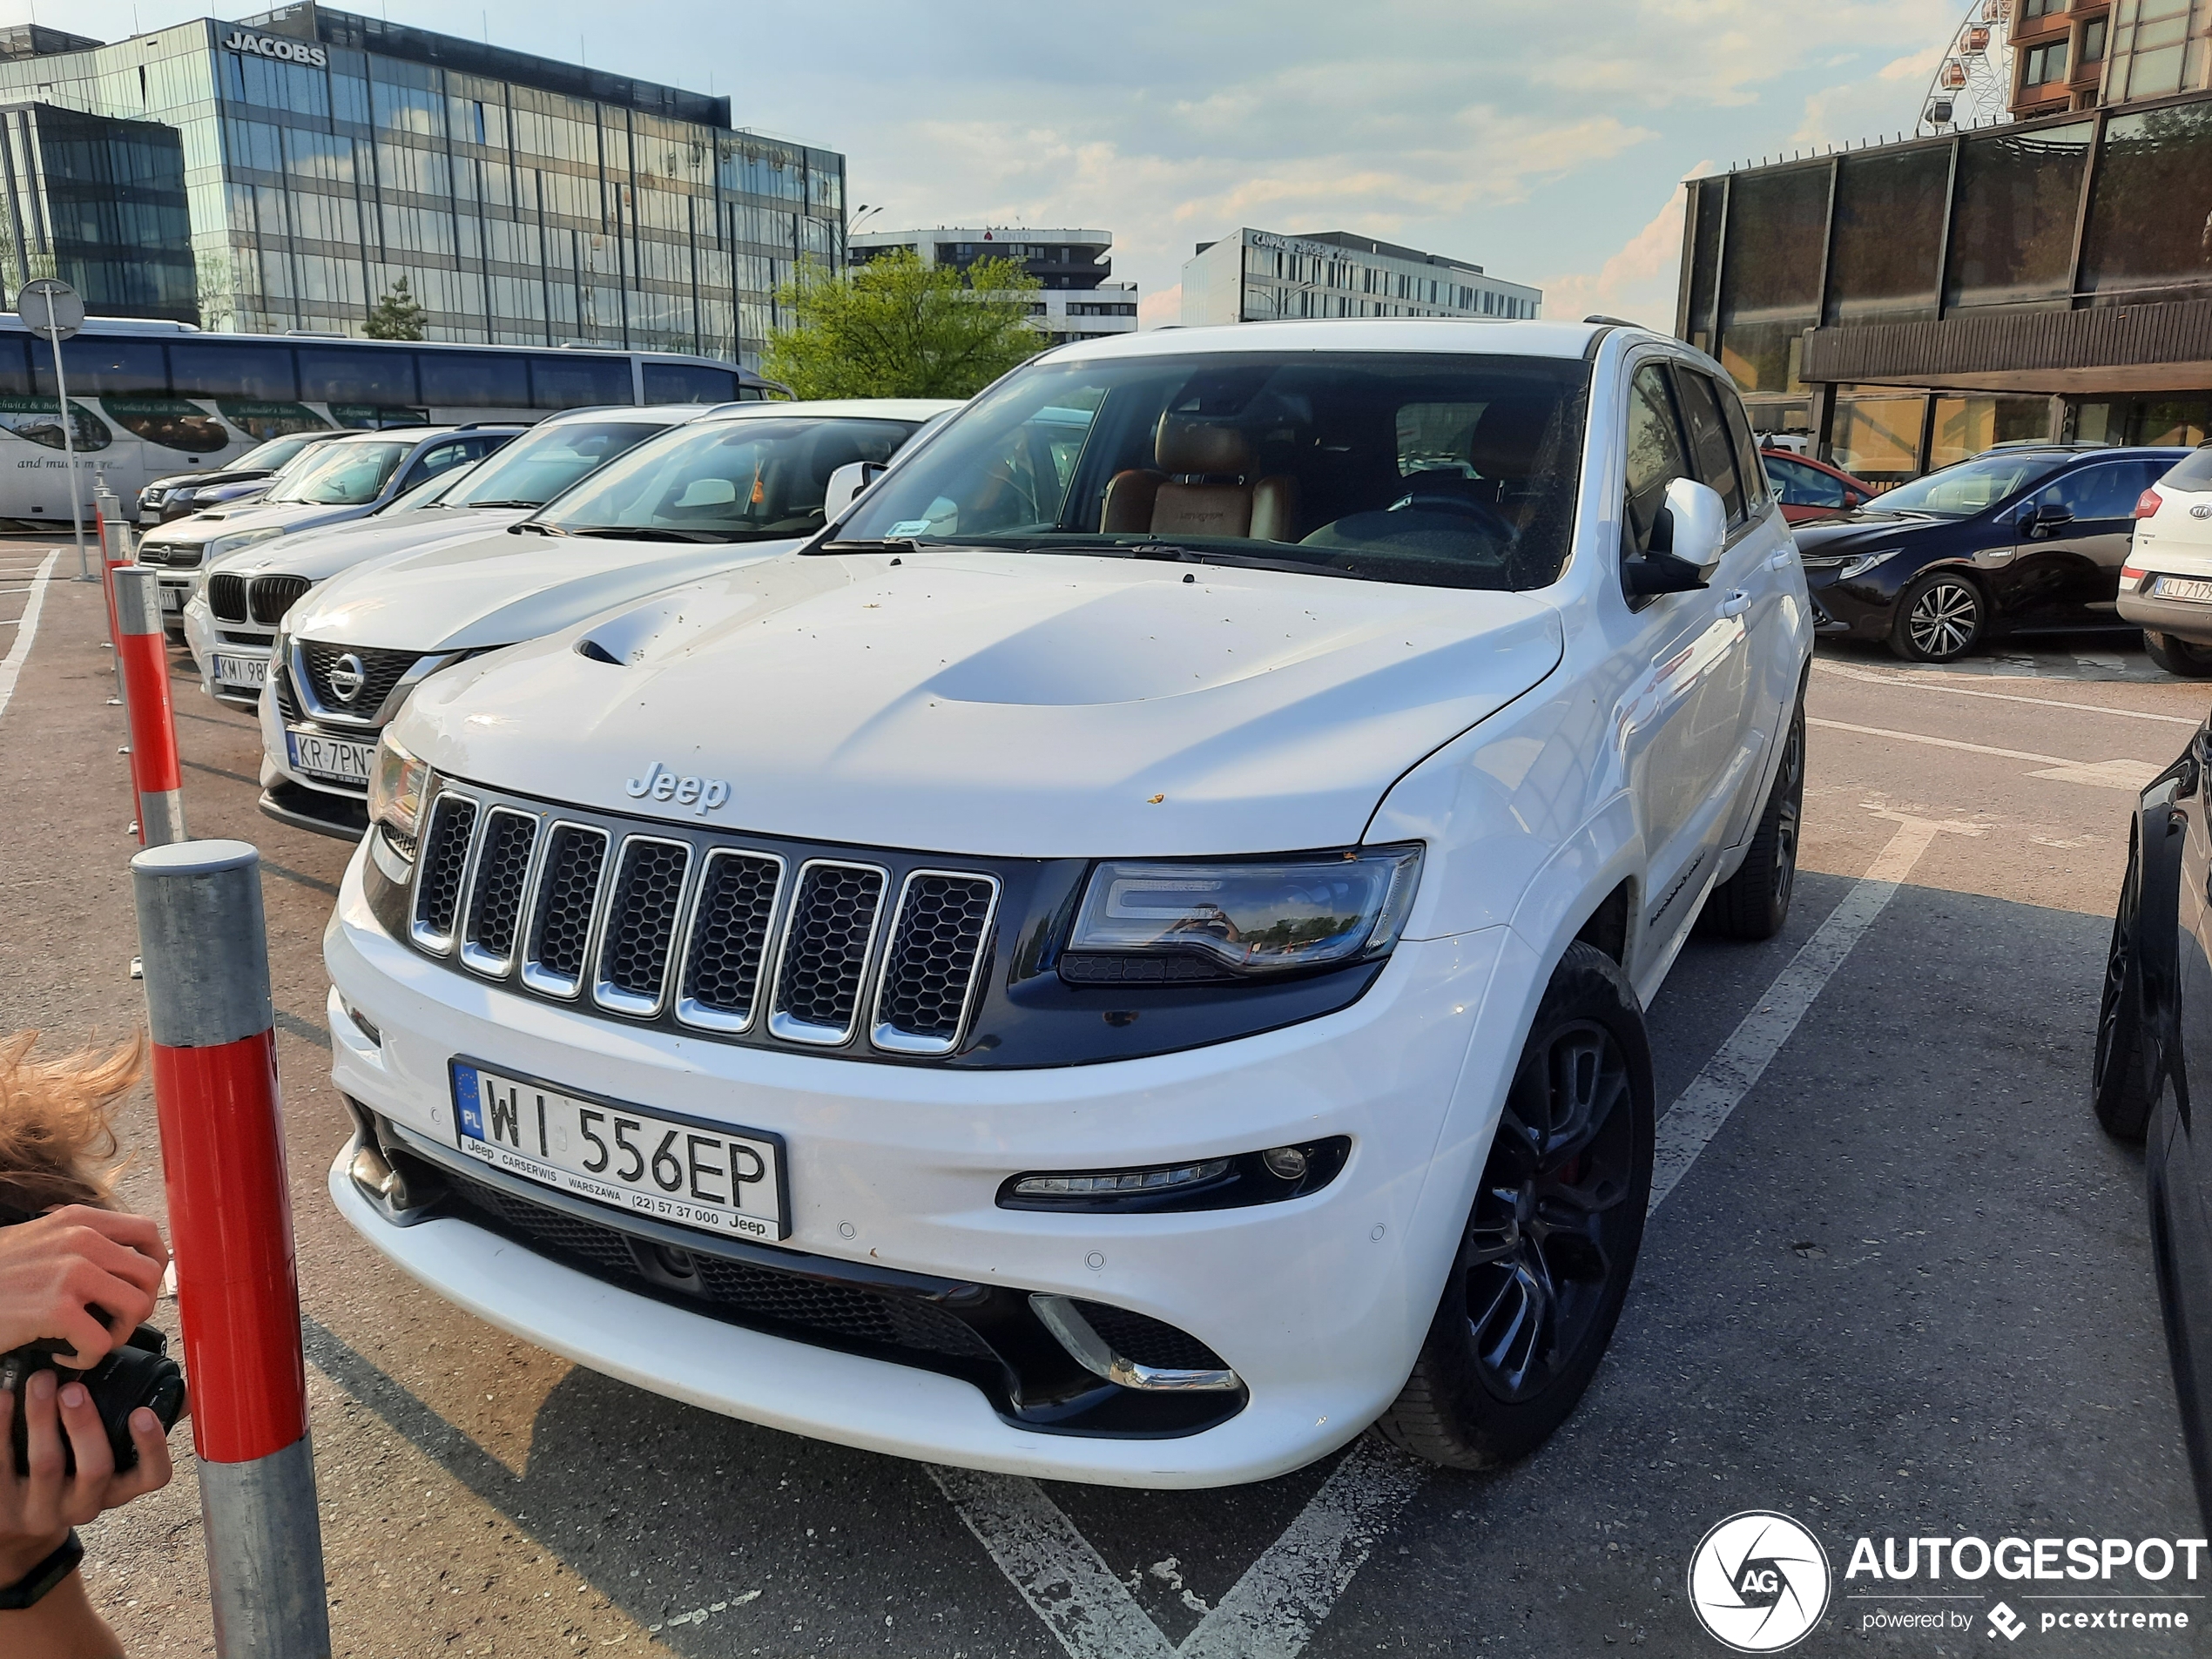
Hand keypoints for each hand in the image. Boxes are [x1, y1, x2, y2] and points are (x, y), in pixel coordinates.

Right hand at [0, 1208, 167, 1366]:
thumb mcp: (40, 1239)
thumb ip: (82, 1241)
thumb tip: (128, 1258)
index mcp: (80, 1219)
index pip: (148, 1233)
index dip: (156, 1265)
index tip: (140, 1287)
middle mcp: (81, 1239)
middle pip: (149, 1275)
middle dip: (136, 1307)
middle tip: (109, 1323)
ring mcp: (70, 1272)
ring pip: (136, 1308)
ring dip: (116, 1334)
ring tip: (89, 1339)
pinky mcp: (56, 1309)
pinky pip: (101, 1342)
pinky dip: (86, 1358)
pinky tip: (63, 1354)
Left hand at [0, 1371, 174, 1583]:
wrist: (20, 1529)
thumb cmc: (75, 1477)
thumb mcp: (114, 1462)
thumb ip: (146, 1427)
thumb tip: (189, 1392)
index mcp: (120, 1490)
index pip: (153, 1476)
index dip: (152, 1446)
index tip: (143, 1412)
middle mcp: (86, 1506)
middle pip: (94, 1468)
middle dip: (85, 1425)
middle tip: (73, 1388)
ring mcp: (43, 1511)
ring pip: (48, 1464)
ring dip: (42, 1418)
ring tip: (39, 1381)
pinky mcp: (3, 1509)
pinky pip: (3, 1466)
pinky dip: (2, 1428)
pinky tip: (4, 1397)